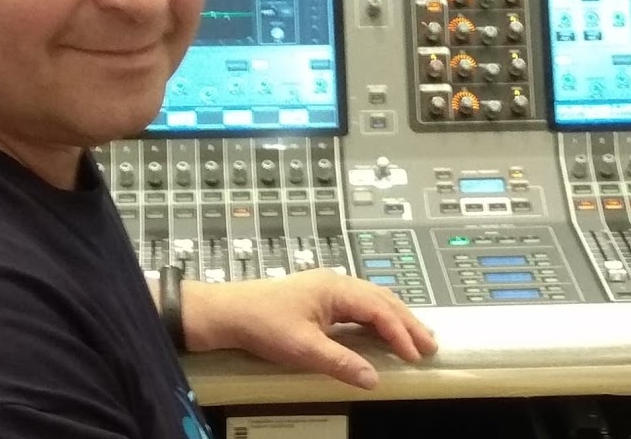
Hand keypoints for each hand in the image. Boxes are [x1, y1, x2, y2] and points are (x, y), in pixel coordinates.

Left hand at [181, 269, 437, 389]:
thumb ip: (341, 362)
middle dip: (407, 320)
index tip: (416, 354)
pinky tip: (381, 328)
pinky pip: (357, 303)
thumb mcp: (303, 348)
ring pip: (370, 298)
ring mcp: (325, 287)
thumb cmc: (263, 323)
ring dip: (394, 316)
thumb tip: (373, 378)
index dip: (400, 332)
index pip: (378, 308)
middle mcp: (333, 282)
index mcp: (334, 288)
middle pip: (380, 298)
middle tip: (430, 344)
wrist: (229, 311)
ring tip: (415, 336)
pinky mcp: (317, 296)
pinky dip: (376, 315)